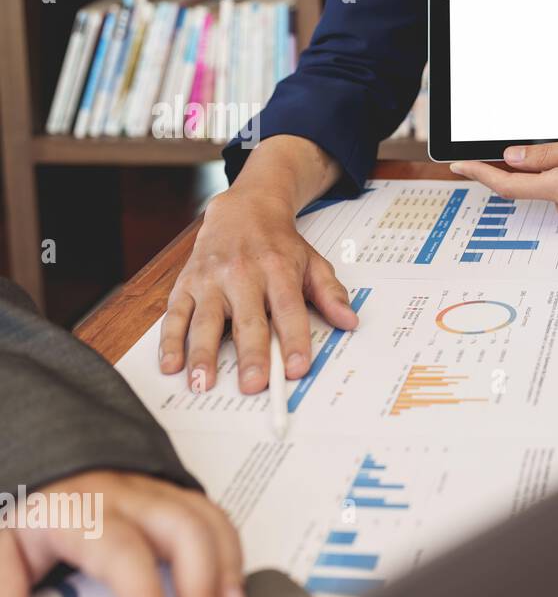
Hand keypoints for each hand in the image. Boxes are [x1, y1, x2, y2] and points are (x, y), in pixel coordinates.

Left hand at [0, 471, 246, 596]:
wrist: (51, 463)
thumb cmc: (36, 508)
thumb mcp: (4, 549)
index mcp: (83, 511)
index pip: (123, 552)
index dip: (146, 596)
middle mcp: (130, 498)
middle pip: (184, 532)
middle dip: (204, 587)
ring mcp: (161, 494)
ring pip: (210, 522)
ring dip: (228, 573)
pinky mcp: (179, 498)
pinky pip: (218, 519)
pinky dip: (232, 556)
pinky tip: (233, 588)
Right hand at [160, 148, 357, 394]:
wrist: (242, 210)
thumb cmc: (279, 245)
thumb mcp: (312, 262)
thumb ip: (330, 293)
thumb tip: (349, 321)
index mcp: (278, 269)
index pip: (288, 310)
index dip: (294, 340)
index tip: (297, 368)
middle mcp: (241, 274)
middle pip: (247, 320)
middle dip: (250, 355)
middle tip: (253, 386)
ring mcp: (210, 279)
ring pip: (204, 320)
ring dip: (202, 354)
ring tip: (202, 384)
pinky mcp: (186, 283)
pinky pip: (175, 314)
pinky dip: (170, 341)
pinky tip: (171, 365)